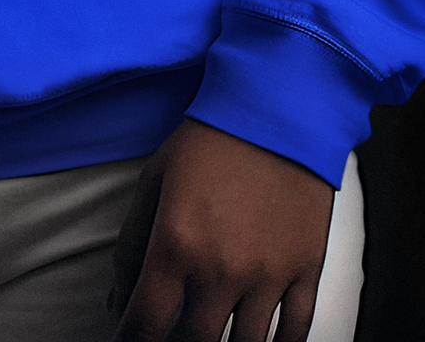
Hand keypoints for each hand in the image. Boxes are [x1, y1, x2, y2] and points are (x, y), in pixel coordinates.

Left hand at [110, 119, 333, 341]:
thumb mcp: (155, 181)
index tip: (131, 340)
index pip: (145, 324)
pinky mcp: (306, 270)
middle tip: (170, 334)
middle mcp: (222, 268)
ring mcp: (267, 274)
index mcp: (176, 244)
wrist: (277, 106)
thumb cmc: (213, 138)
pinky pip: (294, 333)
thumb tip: (118, 301)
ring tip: (211, 334)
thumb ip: (131, 245)